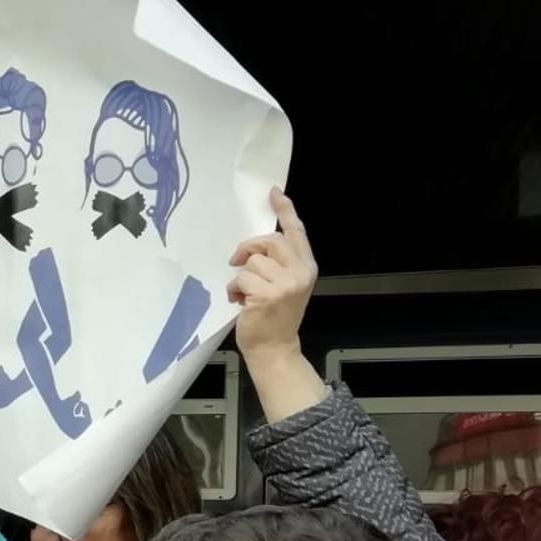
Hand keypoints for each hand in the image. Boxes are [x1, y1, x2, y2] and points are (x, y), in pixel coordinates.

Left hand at [229, 188, 315, 359]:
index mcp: (307, 266)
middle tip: (237, 260)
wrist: (275, 348)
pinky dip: (234, 289)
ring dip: (240, 276)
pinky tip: (239, 303)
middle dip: (249, 248)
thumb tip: (255, 245)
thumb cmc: (275, 317)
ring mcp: (286, 284)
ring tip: (244, 293)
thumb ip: (279, 262)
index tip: (274, 193)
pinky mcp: (267, 295)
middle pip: (270, 240)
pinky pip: (241, 278)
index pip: (296, 231)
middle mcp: (301, 272)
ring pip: (252, 261)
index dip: (285, 210)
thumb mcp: (285, 285)